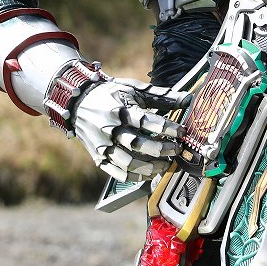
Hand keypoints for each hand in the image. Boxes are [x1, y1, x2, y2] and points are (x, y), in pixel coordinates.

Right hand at [71, 75, 189, 180]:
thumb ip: (161, 96)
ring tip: (166, 164)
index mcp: (121, 109)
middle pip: (138, 144)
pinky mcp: (99, 157)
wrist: (78, 102)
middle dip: (161, 149)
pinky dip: (136, 176)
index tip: (181, 132)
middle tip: (176, 150)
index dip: (166, 128)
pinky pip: (118, 172)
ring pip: (129, 162)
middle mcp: (111, 129)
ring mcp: (103, 146)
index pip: (147, 122)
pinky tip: (149, 174)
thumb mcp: (134, 89)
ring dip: (151, 166)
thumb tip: (188, 99)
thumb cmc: (111, 94)